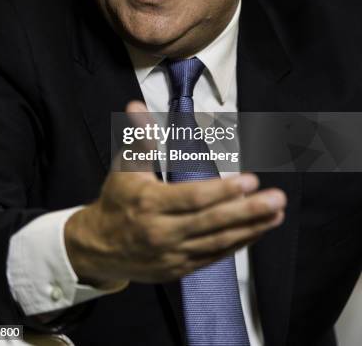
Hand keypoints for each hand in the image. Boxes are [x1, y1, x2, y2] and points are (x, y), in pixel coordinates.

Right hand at [65, 101, 285, 289]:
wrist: (98, 247)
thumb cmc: (116, 200)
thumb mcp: (124, 166)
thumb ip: (138, 136)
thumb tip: (136, 105)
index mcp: (149, 204)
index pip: (192, 198)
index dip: (222, 191)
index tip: (249, 180)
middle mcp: (162, 234)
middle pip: (211, 223)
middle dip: (247, 210)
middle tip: (276, 198)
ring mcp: (172, 255)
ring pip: (217, 242)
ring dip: (250, 228)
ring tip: (276, 213)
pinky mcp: (179, 270)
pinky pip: (213, 256)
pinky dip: (237, 243)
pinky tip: (257, 230)